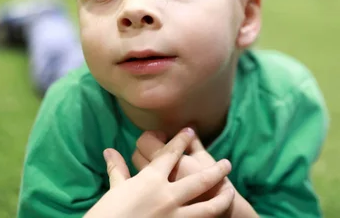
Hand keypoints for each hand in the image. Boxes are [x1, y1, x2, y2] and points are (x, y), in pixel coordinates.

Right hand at [84, 128, 234, 217]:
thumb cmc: (109, 213)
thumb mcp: (114, 190)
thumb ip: (118, 170)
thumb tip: (110, 151)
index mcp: (151, 180)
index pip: (170, 154)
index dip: (181, 140)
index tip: (190, 130)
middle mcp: (168, 196)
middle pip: (201, 179)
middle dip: (216, 170)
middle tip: (227, 163)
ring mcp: (176, 216)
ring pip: (209, 207)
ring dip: (223, 197)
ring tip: (230, 190)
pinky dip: (212, 216)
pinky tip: (219, 213)